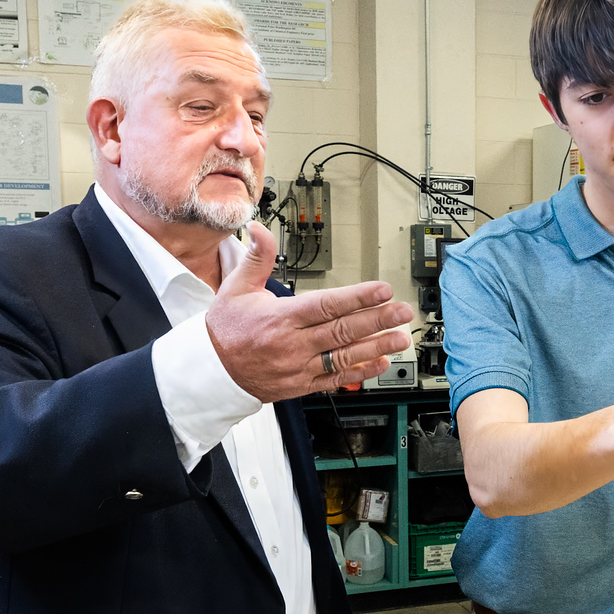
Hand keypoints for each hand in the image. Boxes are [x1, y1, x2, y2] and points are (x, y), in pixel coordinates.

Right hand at [206, 223, 412, 401]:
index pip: (326, 305)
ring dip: (376, 347)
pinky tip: (380, 363)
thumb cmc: (225, 329)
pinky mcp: (301, 385)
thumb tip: (260, 229)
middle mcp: (293, 344)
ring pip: (344, 356)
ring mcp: (299, 367)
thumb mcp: (236, 287)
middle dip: (377, 320)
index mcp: (280, 317)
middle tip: (402, 312)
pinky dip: (359, 372)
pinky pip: (335, 380)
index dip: (357, 298)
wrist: (211, 370)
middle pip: (342, 330)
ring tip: (400, 338)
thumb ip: (257, 257)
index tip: (382, 290)